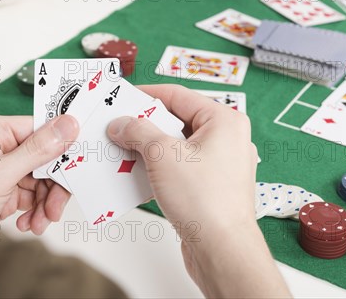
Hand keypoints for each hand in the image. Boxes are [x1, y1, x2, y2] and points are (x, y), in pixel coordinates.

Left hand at [0, 114, 78, 234]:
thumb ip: (37, 150)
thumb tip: (67, 123)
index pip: (40, 129)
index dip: (60, 150)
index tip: (77, 167)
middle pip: (44, 157)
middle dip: (52, 186)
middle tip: (55, 208)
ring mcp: (1, 166)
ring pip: (41, 178)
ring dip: (45, 203)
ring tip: (40, 222)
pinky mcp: (3, 186)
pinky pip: (32, 193)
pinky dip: (35, 209)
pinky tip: (28, 223)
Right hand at [107, 86, 292, 297]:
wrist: (222, 250)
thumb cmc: (205, 200)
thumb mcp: (162, 155)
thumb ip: (138, 132)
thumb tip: (121, 124)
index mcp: (224, 120)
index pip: (179, 95)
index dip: (147, 95)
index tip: (123, 97)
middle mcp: (227, 138)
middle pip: (177, 121)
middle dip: (145, 125)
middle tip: (117, 125)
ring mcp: (221, 163)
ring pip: (177, 146)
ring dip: (149, 148)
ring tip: (121, 149)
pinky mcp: (212, 185)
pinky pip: (181, 166)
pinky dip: (159, 167)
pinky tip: (135, 172)